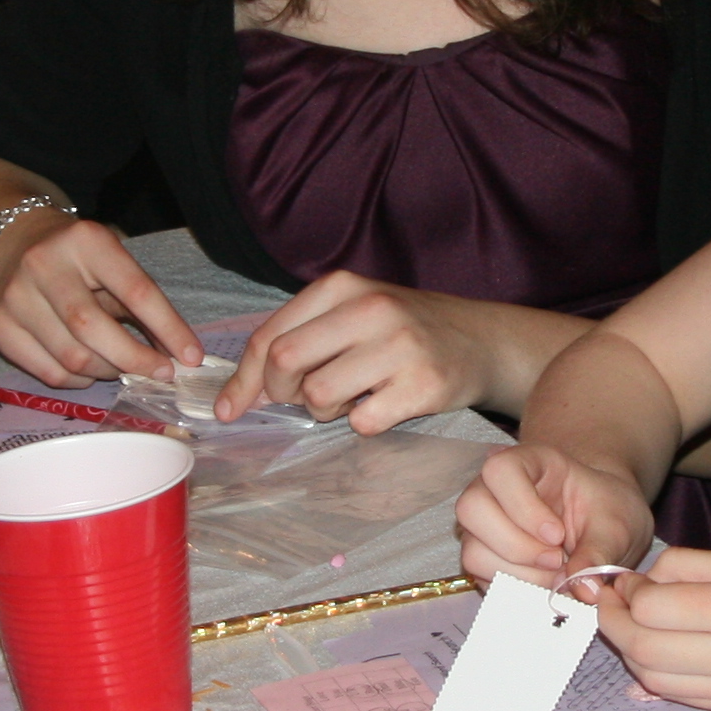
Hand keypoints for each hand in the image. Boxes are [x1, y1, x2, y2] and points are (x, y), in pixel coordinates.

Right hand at [0, 215, 198, 385]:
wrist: (16, 243)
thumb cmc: (79, 258)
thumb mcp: (113, 262)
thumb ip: (142, 303)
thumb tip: (177, 354)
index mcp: (85, 240)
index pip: (135, 289)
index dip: (168, 327)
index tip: (191, 356)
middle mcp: (44, 264)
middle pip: (93, 328)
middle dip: (134, 359)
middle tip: (160, 373)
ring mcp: (15, 297)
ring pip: (71, 357)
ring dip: (107, 371)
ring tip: (120, 365)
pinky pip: (49, 372)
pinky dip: (78, 381)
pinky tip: (88, 368)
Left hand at [219, 273, 498, 433]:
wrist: (481, 340)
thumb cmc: (404, 330)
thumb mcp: (353, 313)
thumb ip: (301, 339)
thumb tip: (242, 394)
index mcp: (343, 286)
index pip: (270, 334)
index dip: (244, 378)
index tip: (229, 410)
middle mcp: (370, 308)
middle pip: (284, 361)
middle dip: (283, 391)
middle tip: (306, 396)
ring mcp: (399, 345)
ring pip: (319, 396)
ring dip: (326, 410)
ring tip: (353, 397)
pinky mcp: (424, 383)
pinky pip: (364, 422)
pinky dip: (364, 423)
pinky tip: (383, 405)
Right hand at [455, 442, 653, 589]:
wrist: (602, 530)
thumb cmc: (606, 514)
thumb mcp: (616, 527)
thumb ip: (599, 553)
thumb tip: (583, 590)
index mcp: (529, 463)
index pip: (500, 470)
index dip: (522, 506)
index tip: (557, 535)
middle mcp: (494, 490)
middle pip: (472, 508)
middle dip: (516, 545)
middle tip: (557, 560)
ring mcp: (483, 526)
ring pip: (472, 550)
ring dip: (518, 573)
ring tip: (557, 575)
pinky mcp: (483, 558)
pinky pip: (482, 578)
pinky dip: (516, 588)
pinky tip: (545, 583)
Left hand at [590, 548, 710, 710]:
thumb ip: (699, 567)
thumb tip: (644, 580)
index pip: (653, 610)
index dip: (627, 592)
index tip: (628, 577)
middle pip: (643, 650)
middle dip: (615, 622)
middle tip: (614, 599)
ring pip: (654, 681)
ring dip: (633, 651)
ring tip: (639, 622)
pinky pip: (683, 698)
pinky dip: (659, 674)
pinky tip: (663, 648)